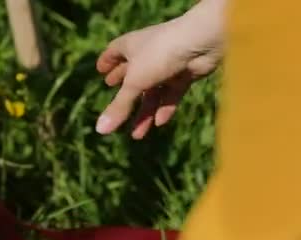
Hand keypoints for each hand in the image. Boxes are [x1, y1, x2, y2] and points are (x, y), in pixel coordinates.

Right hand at [95, 0, 224, 138]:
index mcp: (131, 45)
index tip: (101, 71)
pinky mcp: (185, 73)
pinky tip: (159, 123)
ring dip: (145, 112)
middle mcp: (148, 53)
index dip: (108, 61)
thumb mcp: (134, 83)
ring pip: (153, 91)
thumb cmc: (159, 55)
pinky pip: (172, 93)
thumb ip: (119, 107)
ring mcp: (167, 63)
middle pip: (133, 78)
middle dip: (125, 97)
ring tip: (136, 135)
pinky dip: (165, 107)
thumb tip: (100, 130)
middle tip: (117, 111)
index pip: (115, 51)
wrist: (200, 43)